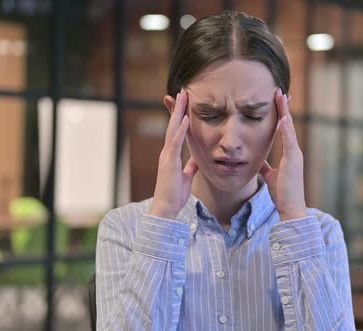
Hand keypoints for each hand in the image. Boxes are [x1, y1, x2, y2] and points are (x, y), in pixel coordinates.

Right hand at [149, 89, 198, 219]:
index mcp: (171, 155)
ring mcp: (167, 156)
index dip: (180, 116)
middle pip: (173, 125)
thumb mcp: (186, 177)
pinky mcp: (170, 162)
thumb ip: (190, 166)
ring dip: (179, 112)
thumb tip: (196, 160)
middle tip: (183, 91)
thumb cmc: (174, 195)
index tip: (184, 102)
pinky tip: (185, 118)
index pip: (176, 131)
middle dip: (178, 108)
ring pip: (173, 129)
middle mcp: (167, 152)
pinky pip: (176, 142)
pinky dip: (181, 129)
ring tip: (183, 97)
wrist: (166, 208)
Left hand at [260, 89, 306, 220]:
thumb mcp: (270, 176)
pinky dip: (286, 129)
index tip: (277, 100)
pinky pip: (290, 142)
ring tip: (281, 97)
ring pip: (290, 129)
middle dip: (283, 108)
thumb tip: (257, 159)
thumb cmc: (282, 193)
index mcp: (289, 154)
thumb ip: (264, 166)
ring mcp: (295, 155)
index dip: (281, 115)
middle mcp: (294, 151)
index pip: (284, 130)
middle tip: (279, 91)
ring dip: (285, 112)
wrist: (290, 208)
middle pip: (288, 124)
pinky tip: (282, 118)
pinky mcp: (294, 161)